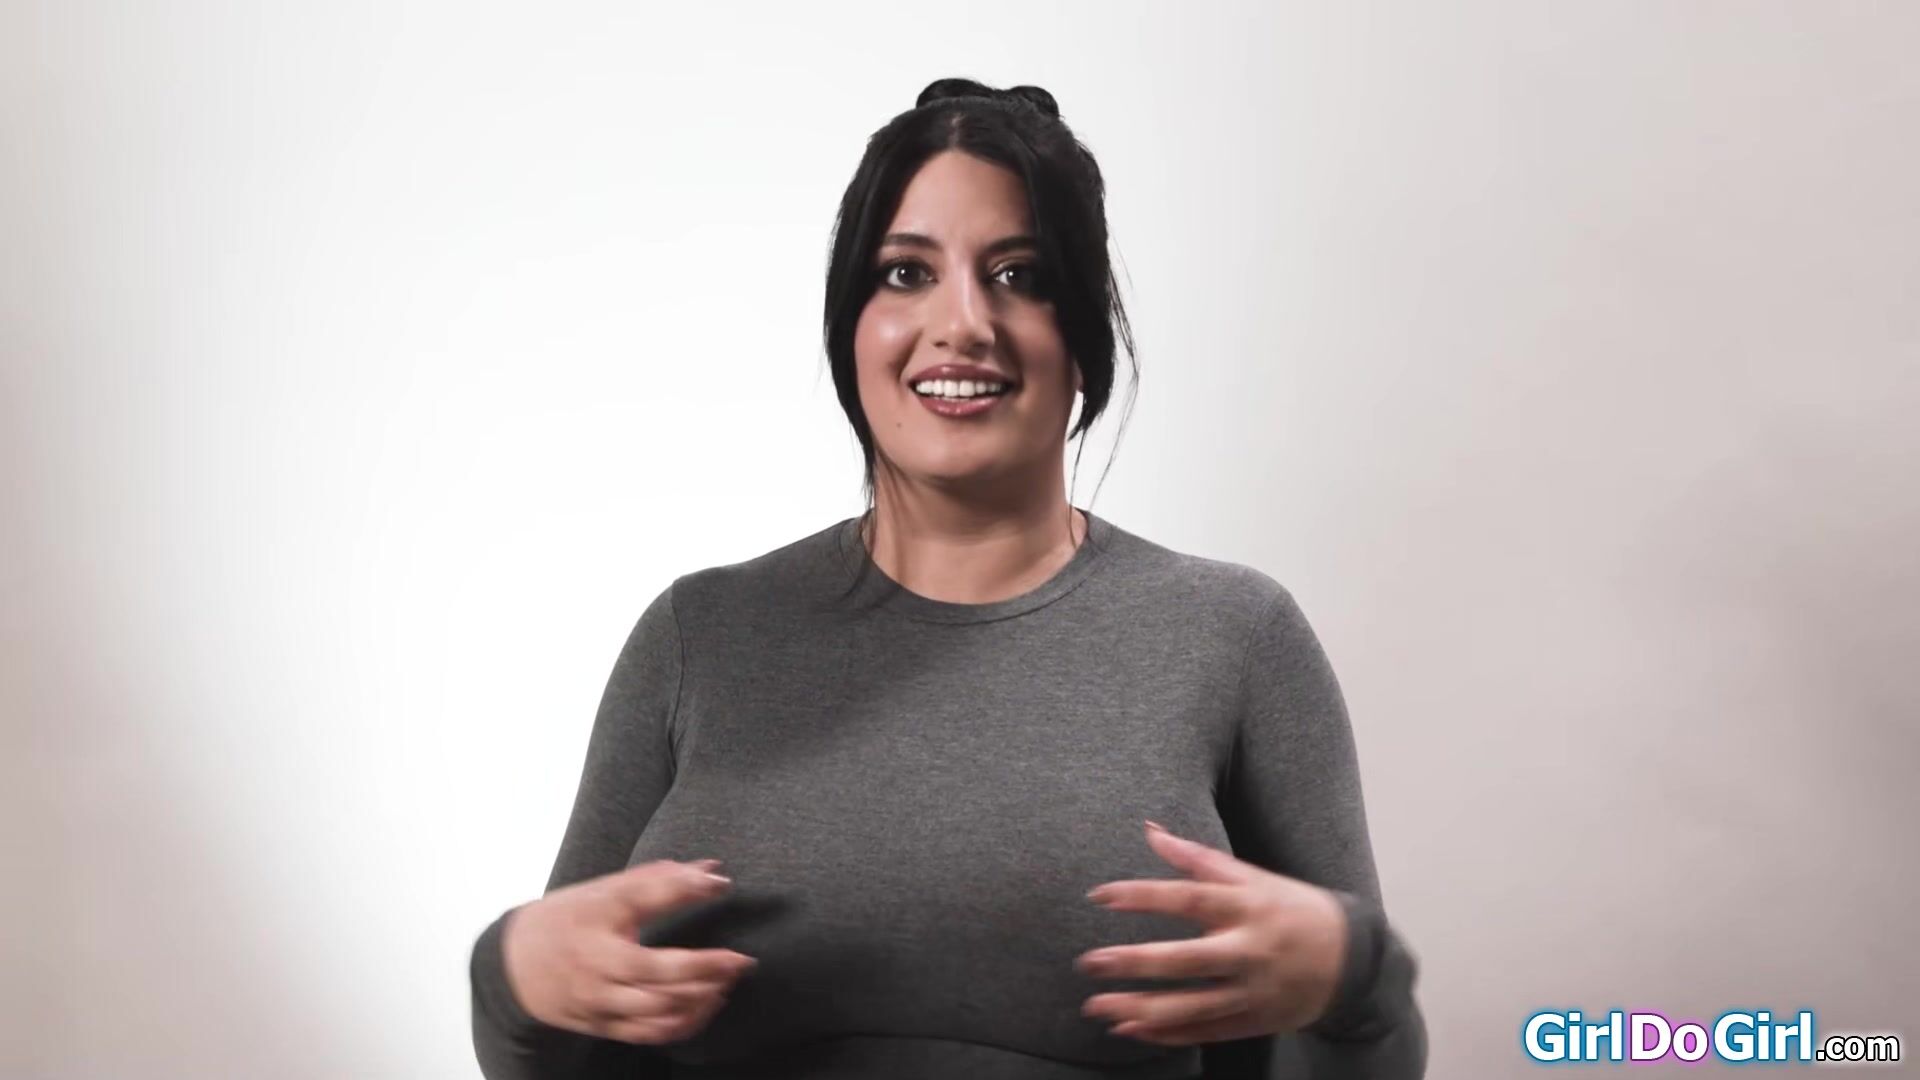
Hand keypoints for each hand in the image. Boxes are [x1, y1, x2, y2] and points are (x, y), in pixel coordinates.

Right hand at [502, 859, 757, 1044]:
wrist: (514, 965)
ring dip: (700, 998)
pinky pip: (649, 1033)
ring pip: (657, 1009)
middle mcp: (596, 965)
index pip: (643, 900)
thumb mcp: (605, 891)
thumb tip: (713, 871)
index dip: (686, 890)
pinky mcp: (602, 1026)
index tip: (721, 885)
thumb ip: (660, 880)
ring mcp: (599, 1001)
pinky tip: (705, 1005)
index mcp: (595, 921)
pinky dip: (684, 1023)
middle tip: (741, 960)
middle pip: (658, 972)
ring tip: (726, 981)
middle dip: (708, 967)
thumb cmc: (567, 920)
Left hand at [1077, 822, 1346, 1044]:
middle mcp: (1249, 951)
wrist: (1352, 959)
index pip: (1188, 899)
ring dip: (1140, 1009)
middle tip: (1087, 963)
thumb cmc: (1290, 908)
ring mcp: (1252, 991)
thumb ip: (1197, 859)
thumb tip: (1150, 830)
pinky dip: (1166, 1034)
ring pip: (1190, 1007)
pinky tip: (1129, 1028)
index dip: (1142, 896)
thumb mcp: (1252, 877)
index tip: (1098, 896)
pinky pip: (1204, 1032)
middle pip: (1184, 961)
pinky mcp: (1254, 1021)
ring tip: (1095, 1007)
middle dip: (1132, 964)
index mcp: (1247, 907)